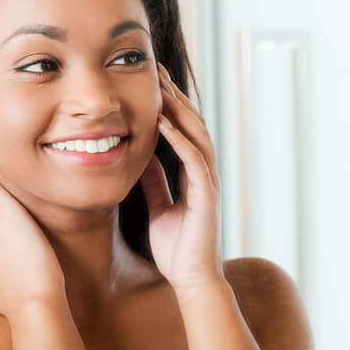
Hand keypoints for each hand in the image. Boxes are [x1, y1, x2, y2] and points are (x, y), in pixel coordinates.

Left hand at [139, 64, 222, 291]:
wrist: (191, 279)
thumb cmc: (176, 248)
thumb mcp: (158, 206)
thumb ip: (154, 182)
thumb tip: (141, 157)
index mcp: (192, 174)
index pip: (183, 130)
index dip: (169, 105)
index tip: (151, 82)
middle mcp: (204, 172)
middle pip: (192, 124)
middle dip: (175, 96)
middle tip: (156, 69)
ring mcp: (208, 182)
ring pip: (197, 134)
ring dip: (179, 108)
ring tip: (160, 86)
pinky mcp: (206, 194)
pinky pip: (192, 158)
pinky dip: (179, 137)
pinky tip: (163, 121)